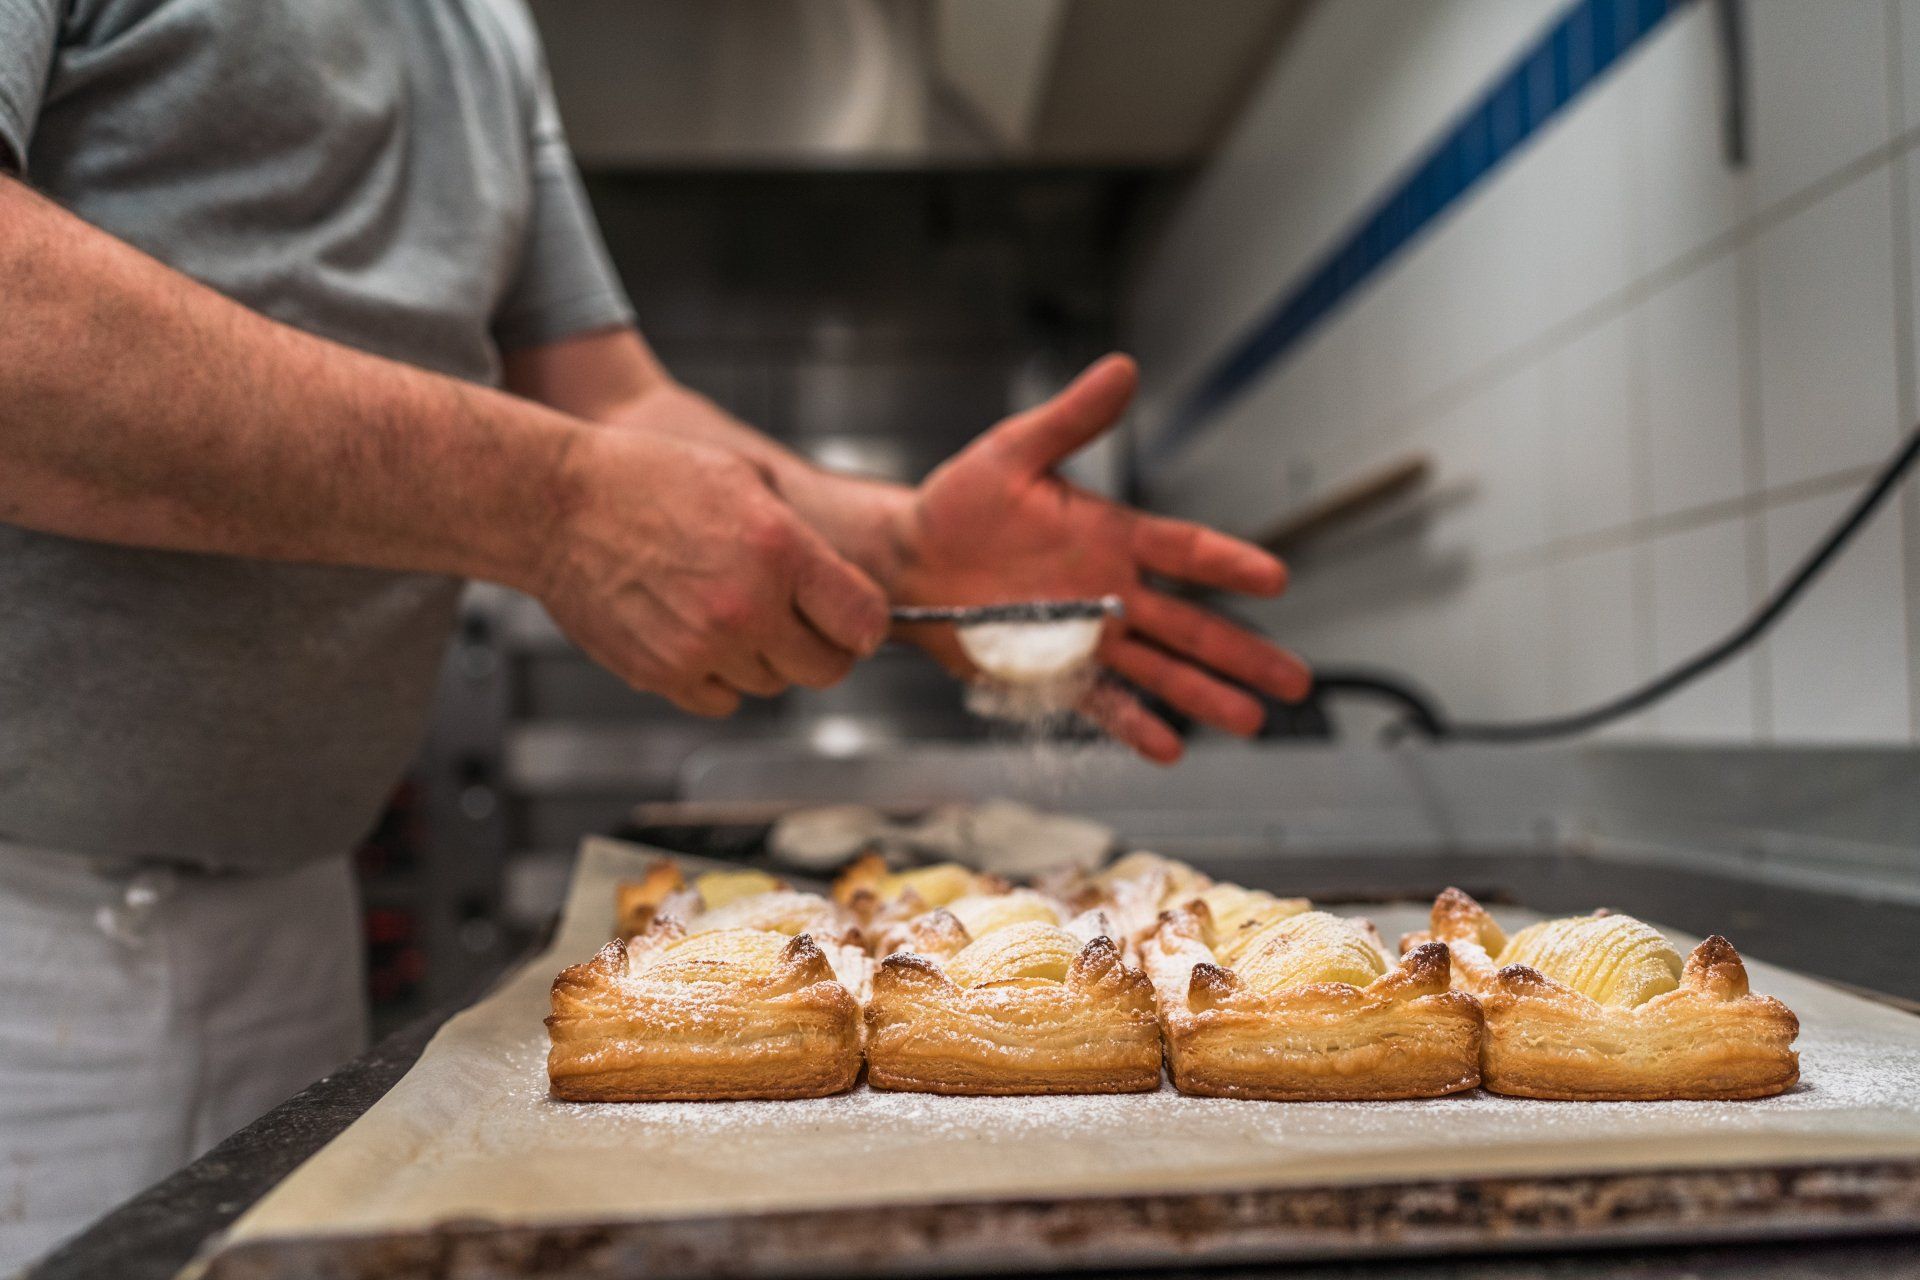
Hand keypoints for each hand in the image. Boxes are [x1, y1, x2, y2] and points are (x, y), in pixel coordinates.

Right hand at [535, 424, 889, 715]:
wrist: (556, 505)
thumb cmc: (644, 479)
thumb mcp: (744, 476)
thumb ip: (800, 533)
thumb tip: (838, 576)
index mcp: (780, 552)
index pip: (865, 623)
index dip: (866, 623)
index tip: (856, 620)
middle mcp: (747, 607)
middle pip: (826, 669)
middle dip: (824, 649)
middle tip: (805, 625)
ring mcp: (703, 648)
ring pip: (772, 685)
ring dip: (767, 659)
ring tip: (736, 614)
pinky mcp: (662, 675)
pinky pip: (721, 700)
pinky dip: (721, 678)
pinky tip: (702, 636)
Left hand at [891, 354, 1310, 762]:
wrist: (909, 560)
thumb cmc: (960, 502)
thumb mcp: (1013, 451)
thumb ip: (1072, 419)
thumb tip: (1122, 369)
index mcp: (1111, 537)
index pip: (1184, 551)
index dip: (1229, 564)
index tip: (1274, 578)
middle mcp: (1110, 591)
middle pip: (1191, 625)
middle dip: (1243, 653)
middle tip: (1295, 678)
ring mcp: (1085, 635)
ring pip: (1159, 669)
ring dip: (1204, 695)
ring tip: (1252, 722)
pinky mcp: (1051, 670)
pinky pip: (1100, 701)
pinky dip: (1131, 724)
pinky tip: (1167, 748)